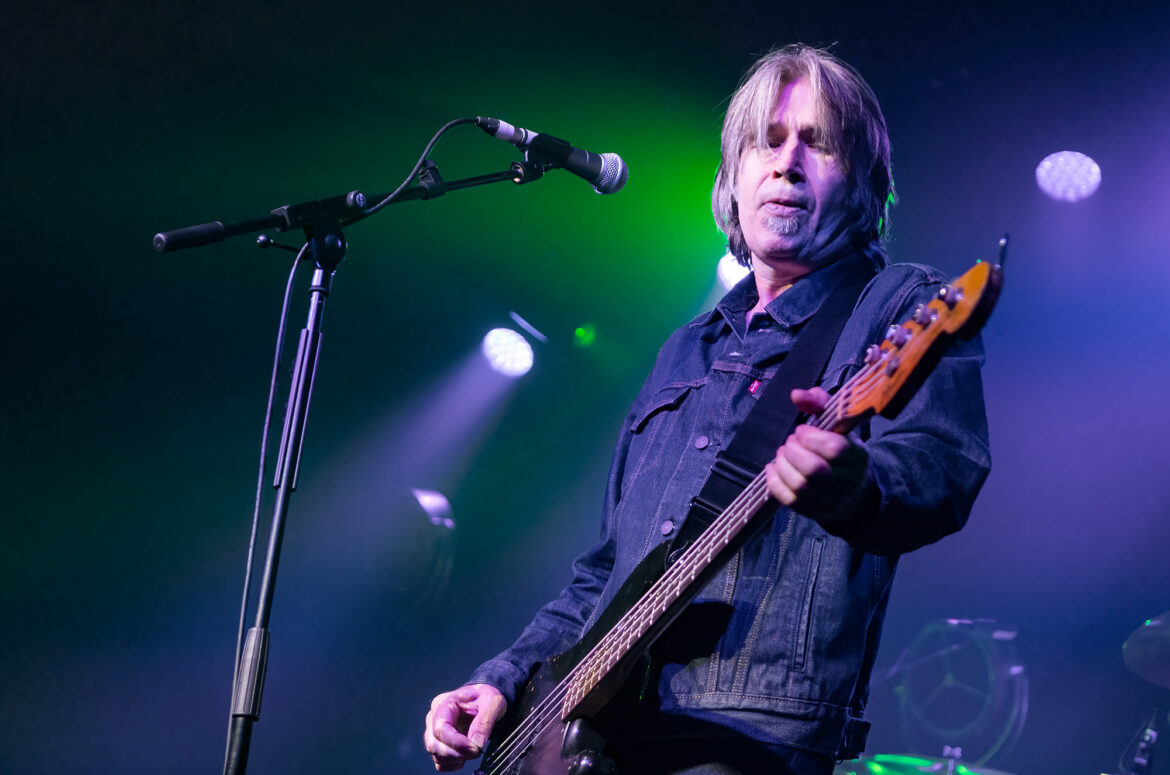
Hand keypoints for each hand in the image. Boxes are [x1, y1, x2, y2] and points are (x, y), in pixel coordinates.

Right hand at [424, 683, 505, 771]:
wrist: (485, 700)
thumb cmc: (486, 697)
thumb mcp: (492, 703)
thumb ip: (484, 722)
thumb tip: (477, 744)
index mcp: (443, 704)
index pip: (440, 728)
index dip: (456, 742)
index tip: (475, 748)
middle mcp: (434, 719)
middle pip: (434, 744)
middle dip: (457, 753)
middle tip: (478, 751)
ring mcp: (434, 733)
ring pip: (436, 755)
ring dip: (456, 759)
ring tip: (474, 750)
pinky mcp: (440, 745)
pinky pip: (440, 762)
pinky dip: (453, 764)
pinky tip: (467, 755)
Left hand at [764, 387, 867, 521]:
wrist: (853, 491)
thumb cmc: (841, 452)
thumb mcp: (837, 424)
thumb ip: (819, 403)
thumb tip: (796, 395)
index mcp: (857, 457)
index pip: (834, 449)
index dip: (811, 437)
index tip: (801, 430)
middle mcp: (847, 482)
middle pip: (813, 469)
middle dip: (793, 451)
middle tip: (790, 443)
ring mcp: (831, 500)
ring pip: (800, 485)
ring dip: (783, 465)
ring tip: (783, 454)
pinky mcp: (814, 512)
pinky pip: (789, 500)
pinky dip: (775, 482)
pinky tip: (773, 468)